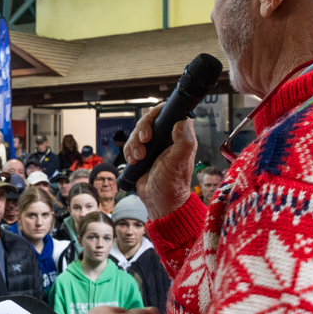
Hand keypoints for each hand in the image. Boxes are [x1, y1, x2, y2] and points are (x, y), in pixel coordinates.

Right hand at [123, 102, 197, 219]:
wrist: (158, 201)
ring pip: (137, 132)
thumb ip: (184, 141)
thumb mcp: (179, 161)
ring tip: (139, 158)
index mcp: (180, 136)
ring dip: (134, 144)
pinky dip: (128, 151)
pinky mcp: (143, 153)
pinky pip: (130, 144)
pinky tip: (133, 161)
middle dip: (142, 130)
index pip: (170, 112)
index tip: (152, 121)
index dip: (159, 112)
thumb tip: (182, 120)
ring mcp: (154, 145)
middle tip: (144, 142)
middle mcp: (167, 138)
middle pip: (149, 119)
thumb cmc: (172, 183)